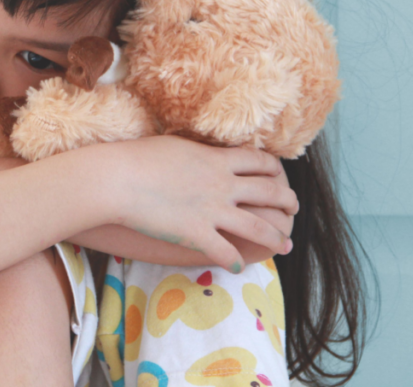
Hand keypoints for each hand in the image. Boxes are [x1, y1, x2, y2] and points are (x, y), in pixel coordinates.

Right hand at [109, 135, 297, 273]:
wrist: (119, 179)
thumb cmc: (138, 157)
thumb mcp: (176, 145)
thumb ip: (198, 152)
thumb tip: (204, 152)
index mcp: (218, 160)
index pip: (261, 162)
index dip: (275, 170)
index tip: (280, 176)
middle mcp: (222, 185)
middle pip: (270, 193)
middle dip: (287, 202)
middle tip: (293, 210)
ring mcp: (212, 211)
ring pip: (258, 227)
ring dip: (276, 238)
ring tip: (285, 245)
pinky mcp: (197, 235)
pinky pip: (226, 253)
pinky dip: (235, 261)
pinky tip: (236, 266)